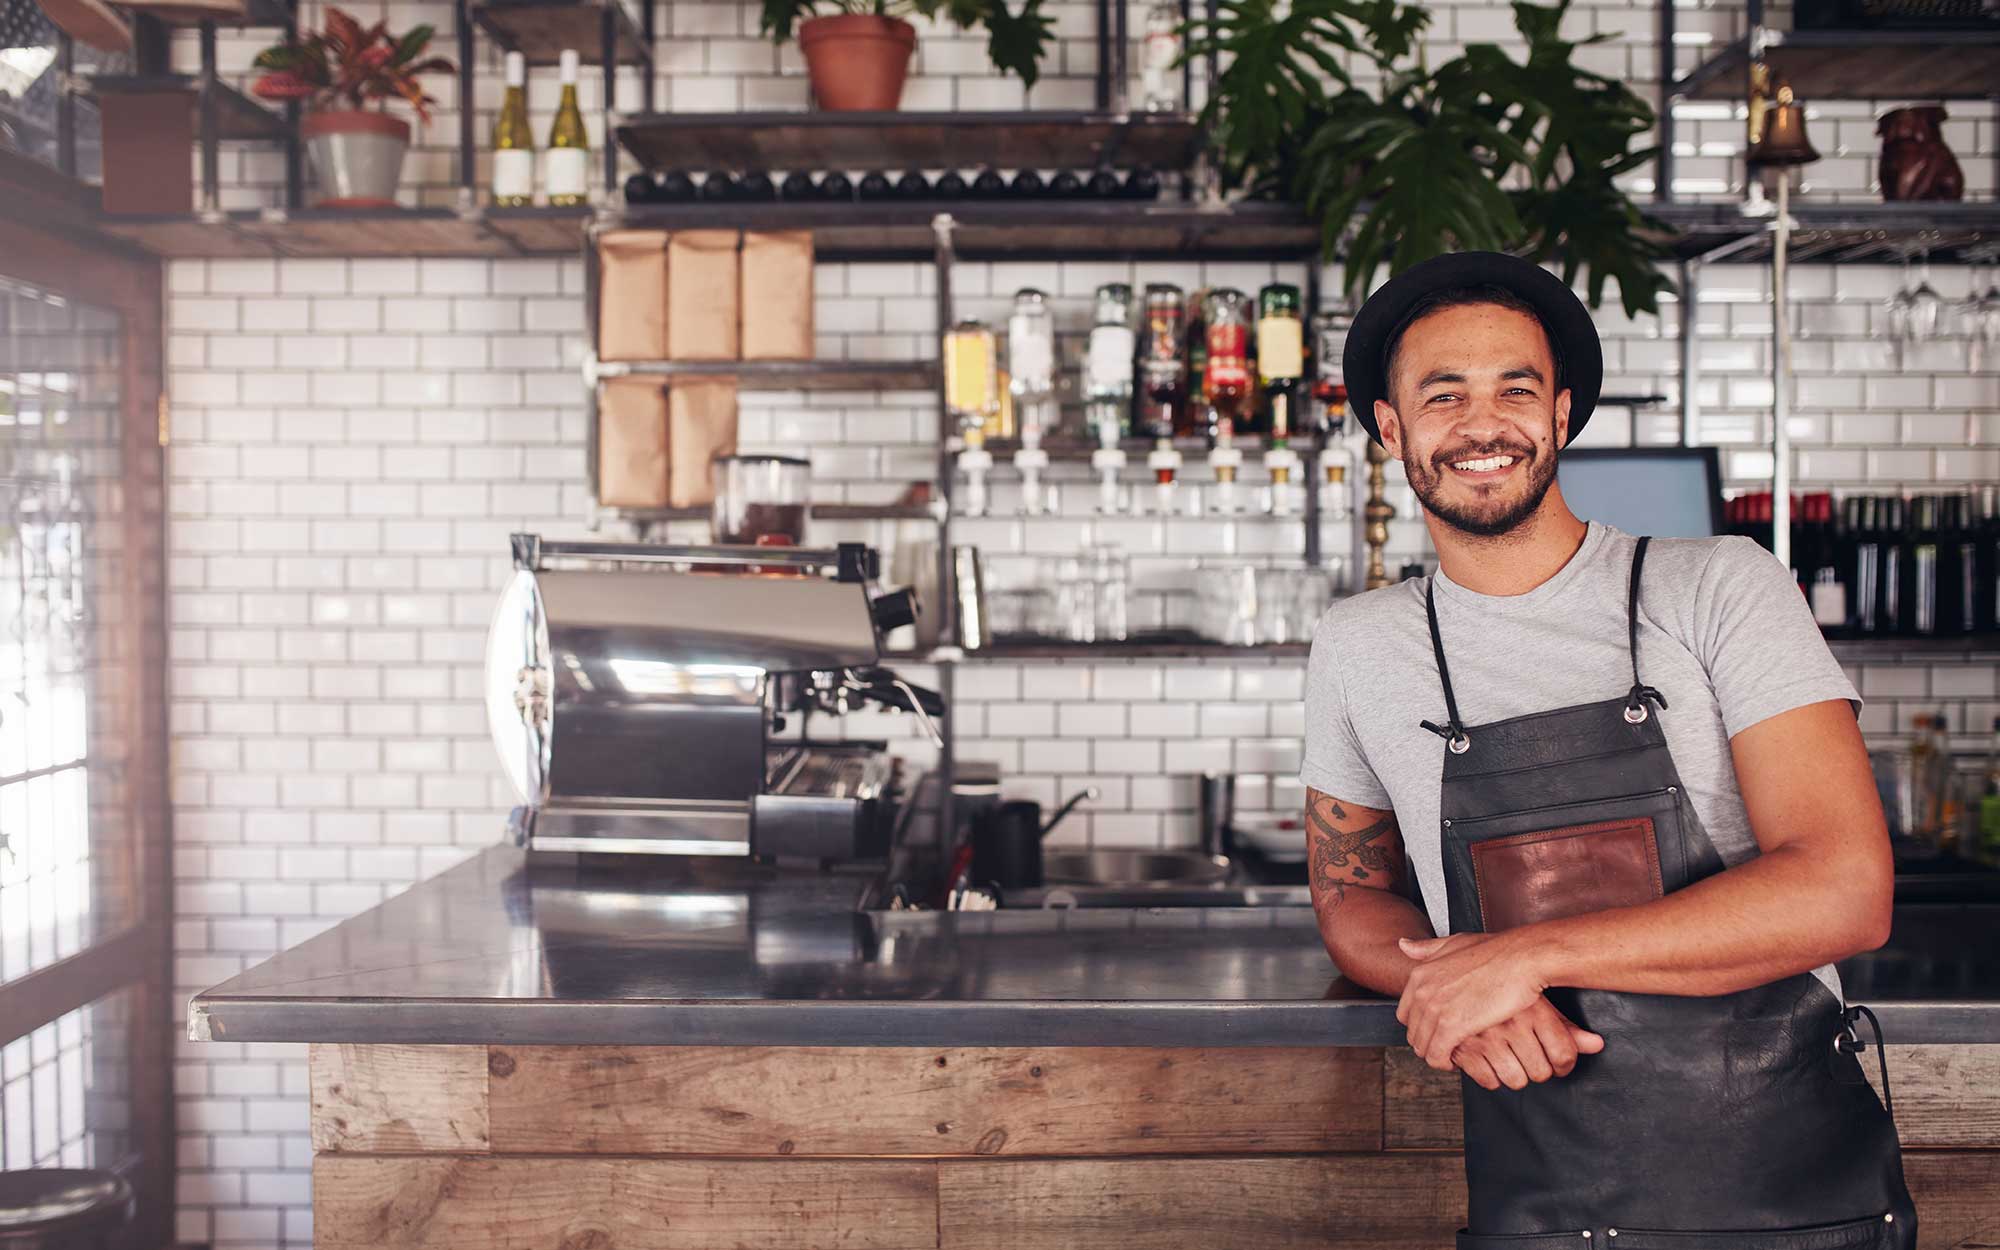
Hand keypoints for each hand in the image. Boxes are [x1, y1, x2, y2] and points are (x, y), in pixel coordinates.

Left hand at [1395, 931, 1551, 1070]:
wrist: (1522, 959)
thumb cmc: (1497, 951)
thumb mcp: (1455, 942)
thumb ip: (1428, 948)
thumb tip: (1403, 945)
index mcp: (1421, 974)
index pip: (1405, 1013)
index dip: (1420, 1026)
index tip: (1437, 1031)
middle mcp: (1422, 991)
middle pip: (1413, 1032)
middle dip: (1427, 1042)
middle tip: (1446, 1047)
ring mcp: (1435, 1009)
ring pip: (1422, 1046)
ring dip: (1435, 1055)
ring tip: (1452, 1056)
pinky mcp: (1452, 1027)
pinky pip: (1436, 1055)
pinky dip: (1443, 1063)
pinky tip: (1457, 1061)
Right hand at [1447, 995, 1604, 1089]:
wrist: (1452, 971)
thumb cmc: (1500, 986)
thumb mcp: (1536, 1001)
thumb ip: (1567, 1027)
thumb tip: (1597, 1045)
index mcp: (1533, 1009)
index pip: (1564, 1054)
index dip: (1564, 1065)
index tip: (1557, 1063)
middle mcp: (1512, 1022)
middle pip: (1541, 1072)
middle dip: (1537, 1071)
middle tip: (1528, 1059)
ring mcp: (1486, 1036)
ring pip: (1516, 1080)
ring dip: (1514, 1075)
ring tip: (1508, 1059)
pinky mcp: (1463, 1047)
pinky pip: (1489, 1081)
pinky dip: (1489, 1076)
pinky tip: (1488, 1060)